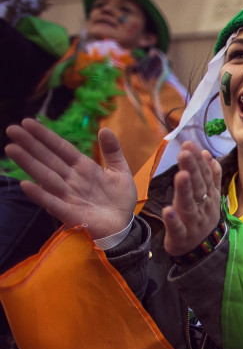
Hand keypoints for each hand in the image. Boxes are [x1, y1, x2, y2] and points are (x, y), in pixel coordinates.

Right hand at [5, 119, 135, 238]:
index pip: (61, 148)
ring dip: (29, 163)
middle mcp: (72, 180)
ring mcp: (69, 196)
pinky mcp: (70, 213)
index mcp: (83, 168)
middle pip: (48, 159)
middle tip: (11, 129)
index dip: (45, 136)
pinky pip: (52, 202)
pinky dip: (40, 194)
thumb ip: (112, 151)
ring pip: (46, 176)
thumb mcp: (120, 171)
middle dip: (30, 145)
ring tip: (11, 148)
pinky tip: (26, 184)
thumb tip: (104, 129)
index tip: (28, 122)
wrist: (124, 226)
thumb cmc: (119, 199)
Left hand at [162, 141, 221, 255]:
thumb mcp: (211, 197)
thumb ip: (211, 176)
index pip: (204, 175)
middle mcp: (203, 207)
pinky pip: (178, 228)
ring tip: (180, 175)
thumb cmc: (203, 218)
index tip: (189, 144)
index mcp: (209, 196)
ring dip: (184, 191)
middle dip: (192, 169)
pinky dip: (173, 220)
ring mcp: (193, 223)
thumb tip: (207, 154)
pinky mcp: (182, 237)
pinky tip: (167, 210)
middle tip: (185, 153)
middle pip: (197, 187)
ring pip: (189, 205)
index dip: (197, 161)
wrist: (203, 251)